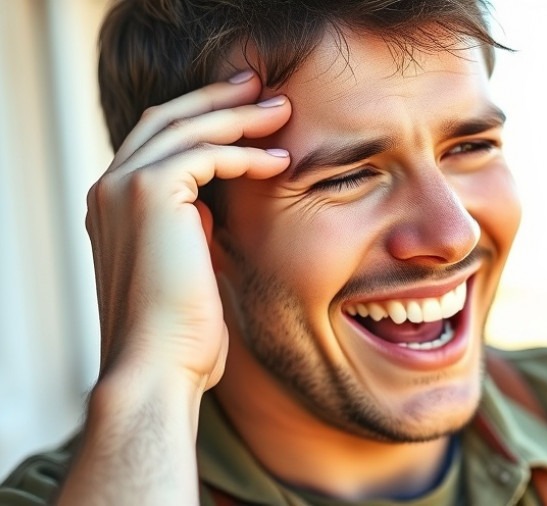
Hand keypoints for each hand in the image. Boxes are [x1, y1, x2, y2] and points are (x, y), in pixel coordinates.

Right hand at [86, 70, 290, 392]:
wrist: (157, 367)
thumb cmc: (179, 333)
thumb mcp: (182, 269)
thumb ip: (186, 231)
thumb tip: (206, 210)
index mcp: (112, 206)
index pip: (157, 142)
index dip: (202, 120)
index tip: (245, 111)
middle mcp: (108, 189)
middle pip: (168, 120)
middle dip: (219, 99)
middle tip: (263, 88)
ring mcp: (122, 187)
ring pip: (187, 128)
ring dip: (239, 116)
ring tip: (283, 111)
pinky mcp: (148, 193)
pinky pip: (205, 153)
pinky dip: (245, 152)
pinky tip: (281, 161)